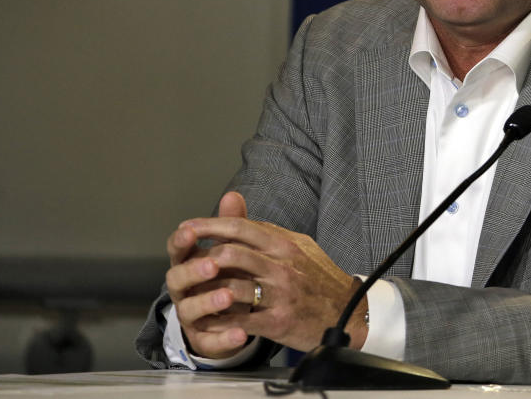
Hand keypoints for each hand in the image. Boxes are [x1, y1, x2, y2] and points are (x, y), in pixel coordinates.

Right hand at [166, 191, 254, 357]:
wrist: (235, 316)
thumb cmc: (229, 275)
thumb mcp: (233, 249)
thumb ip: (231, 225)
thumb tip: (233, 195)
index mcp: (190, 263)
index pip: (178, 249)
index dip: (181, 240)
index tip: (189, 231)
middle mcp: (185, 289)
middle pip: (177, 279)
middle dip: (193, 270)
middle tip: (212, 264)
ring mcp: (192, 316)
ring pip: (189, 310)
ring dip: (207, 302)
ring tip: (228, 296)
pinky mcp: (204, 339)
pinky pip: (210, 340)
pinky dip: (224, 338)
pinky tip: (242, 333)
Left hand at [166, 192, 367, 357]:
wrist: (348, 312)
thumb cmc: (318, 279)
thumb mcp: (298, 247)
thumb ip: (266, 231)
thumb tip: (236, 210)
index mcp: (285, 243)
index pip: (241, 227)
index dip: (210, 226)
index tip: (187, 228)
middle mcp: (282, 265)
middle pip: (231, 254)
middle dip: (202, 258)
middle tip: (183, 261)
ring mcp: (281, 293)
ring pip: (232, 286)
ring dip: (206, 292)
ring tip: (189, 293)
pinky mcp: (279, 321)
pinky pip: (240, 320)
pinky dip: (219, 321)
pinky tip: (207, 320)